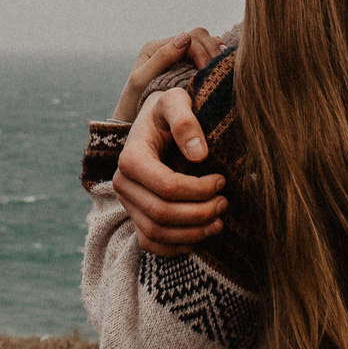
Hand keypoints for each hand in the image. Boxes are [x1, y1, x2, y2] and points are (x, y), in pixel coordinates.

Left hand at [110, 28, 223, 123]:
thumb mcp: (141, 81)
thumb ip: (161, 58)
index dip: (203, 51)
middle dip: (212, 51)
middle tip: (218, 71)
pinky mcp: (187, 70)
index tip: (207, 71)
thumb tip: (184, 38)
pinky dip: (216, 62)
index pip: (190, 37)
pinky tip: (220, 73)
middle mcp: (169, 48)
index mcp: (156, 47)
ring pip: (207, 45)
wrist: (130, 123)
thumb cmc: (133, 104)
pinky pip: (207, 59)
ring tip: (221, 71)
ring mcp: (179, 58)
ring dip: (216, 55)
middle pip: (201, 37)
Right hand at [112, 86, 225, 256]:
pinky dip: (175, 247)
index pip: (166, 187)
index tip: (222, 180)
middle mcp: (123, 184)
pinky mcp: (134, 216)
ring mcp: (127, 203)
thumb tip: (200, 155)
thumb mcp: (176, 101)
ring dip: (191, 234)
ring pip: (156, 233)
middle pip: (162, 214)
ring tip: (218, 222)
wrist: (154, 123)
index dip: (198, 190)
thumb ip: (185, 120)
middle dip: (199, 214)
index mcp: (131, 158)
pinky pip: (150, 243)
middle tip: (224, 203)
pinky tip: (199, 236)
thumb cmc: (167, 112)